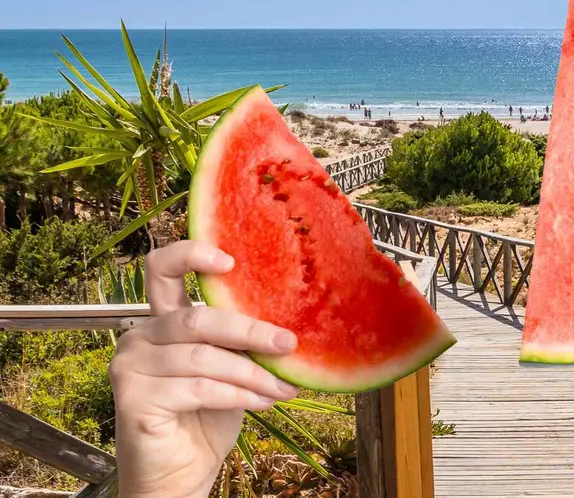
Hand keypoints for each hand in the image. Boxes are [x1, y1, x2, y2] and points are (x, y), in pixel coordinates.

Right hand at [110, 241, 299, 497]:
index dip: (191, 255)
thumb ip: (241, 343)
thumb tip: (290, 325)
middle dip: (251, 331)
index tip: (231, 261)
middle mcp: (139, 337)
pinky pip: (199, 389)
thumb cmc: (207, 418)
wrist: (181, 473)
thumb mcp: (230, 369)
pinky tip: (262, 403)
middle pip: (198, 320)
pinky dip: (237, 395)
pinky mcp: (133, 400)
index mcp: (161, 321)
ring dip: (253, 374)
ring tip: (284, 388)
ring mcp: (130, 367)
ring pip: (204, 358)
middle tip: (289, 344)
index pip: (161, 269)